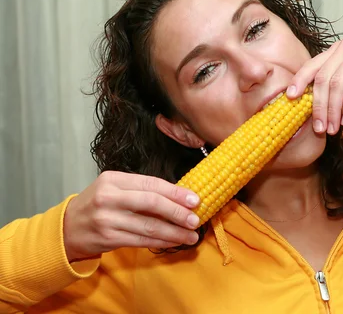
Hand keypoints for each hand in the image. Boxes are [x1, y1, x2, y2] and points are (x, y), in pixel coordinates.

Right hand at [63, 171, 200, 261]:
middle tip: (195, 219)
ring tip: (191, 235)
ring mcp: (107, 219)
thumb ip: (141, 190)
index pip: (151, 183)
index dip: (176, 192)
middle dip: (177, 212)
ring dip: (174, 232)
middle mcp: (109, 197)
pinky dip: (161, 241)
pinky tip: (174, 241)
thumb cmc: (98, 205)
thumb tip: (180, 196)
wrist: (67, 228)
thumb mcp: (115, 188)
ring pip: (149, 226)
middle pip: (151, 203)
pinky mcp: (108, 238)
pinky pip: (141, 240)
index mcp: (113, 179)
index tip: (195, 199)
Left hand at [287, 35, 342, 134]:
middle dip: (319, 106)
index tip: (290, 98)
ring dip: (332, 110)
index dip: (299, 80)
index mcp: (334, 50)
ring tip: (331, 128)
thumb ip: (328, 88)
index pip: (312, 65)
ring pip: (337, 84)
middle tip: (318, 127)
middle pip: (323, 78)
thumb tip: (305, 106)